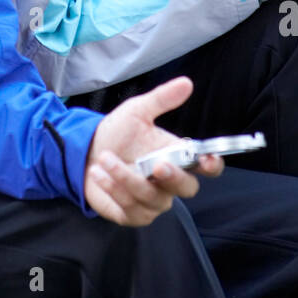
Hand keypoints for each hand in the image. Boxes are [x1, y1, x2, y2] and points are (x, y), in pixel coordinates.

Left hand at [84, 76, 222, 225]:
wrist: (85, 151)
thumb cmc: (118, 133)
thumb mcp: (137, 111)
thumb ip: (161, 99)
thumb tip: (186, 83)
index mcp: (178, 156)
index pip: (207, 167)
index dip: (212, 165)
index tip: (206, 159)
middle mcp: (170, 182)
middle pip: (187, 188)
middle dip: (173, 178)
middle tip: (157, 165)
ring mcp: (153, 201)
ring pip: (153, 199)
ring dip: (127, 178)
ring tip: (104, 158)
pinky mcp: (133, 214)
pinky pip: (131, 209)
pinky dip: (114, 190)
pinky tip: (99, 174)